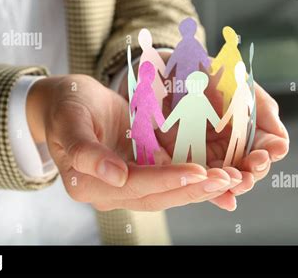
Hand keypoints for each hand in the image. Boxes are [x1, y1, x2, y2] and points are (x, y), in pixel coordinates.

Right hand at [26, 75, 234, 210]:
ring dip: (198, 188)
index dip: (167, 180)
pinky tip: (216, 175)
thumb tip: (117, 177)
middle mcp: (110, 191)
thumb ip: (86, 152)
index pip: (135, 185)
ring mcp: (127, 183)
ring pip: (167, 192)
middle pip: (156, 195)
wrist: (69, 102)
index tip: (198, 171)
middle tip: (228, 180)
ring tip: (230, 180)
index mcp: (89, 184)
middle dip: (193, 189)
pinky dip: (192, 179)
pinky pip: (169, 179)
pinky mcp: (140, 171)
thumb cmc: (66, 106)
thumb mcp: (70, 121)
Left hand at [156, 59, 289, 210]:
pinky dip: (213, 193)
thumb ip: (263, 111)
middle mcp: (231, 145)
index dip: (269, 152)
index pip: (266, 147)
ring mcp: (208, 155)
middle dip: (252, 173)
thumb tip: (282, 148)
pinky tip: (226, 202)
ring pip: (227, 179)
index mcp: (248, 128)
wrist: (168, 68)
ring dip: (235, 185)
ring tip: (238, 185)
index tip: (269, 153)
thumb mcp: (240, 85)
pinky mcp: (185, 161)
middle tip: (250, 174)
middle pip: (248, 168)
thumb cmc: (207, 72)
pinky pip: (200, 180)